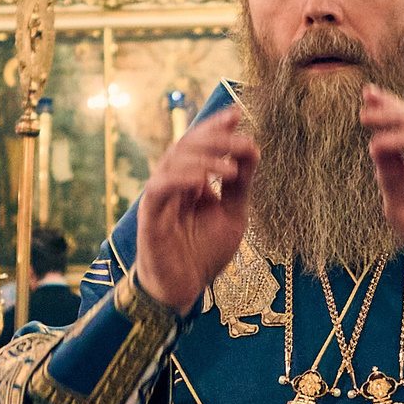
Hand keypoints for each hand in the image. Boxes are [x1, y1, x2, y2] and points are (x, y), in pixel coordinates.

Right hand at [133, 109, 255, 311]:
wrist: (183, 290)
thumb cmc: (203, 254)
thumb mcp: (232, 215)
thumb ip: (241, 185)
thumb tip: (253, 149)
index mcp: (192, 180)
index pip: (201, 144)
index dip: (216, 126)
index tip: (238, 113)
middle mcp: (174, 182)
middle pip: (187, 145)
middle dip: (215, 138)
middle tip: (241, 139)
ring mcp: (160, 196)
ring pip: (173, 161)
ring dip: (204, 159)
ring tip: (231, 169)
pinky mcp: (149, 215)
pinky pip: (160, 187)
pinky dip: (180, 179)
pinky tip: (202, 181)